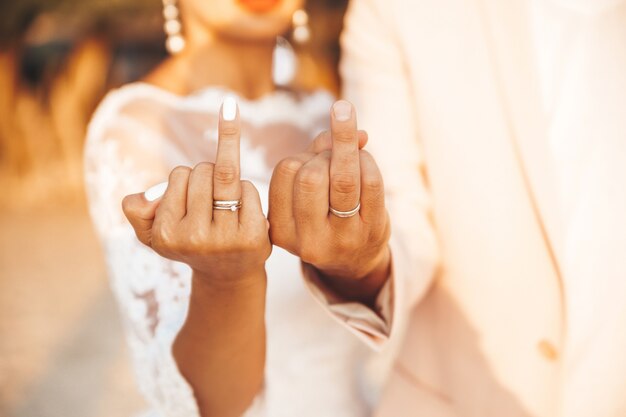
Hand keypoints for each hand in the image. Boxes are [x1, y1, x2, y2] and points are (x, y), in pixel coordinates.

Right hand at [121, 98, 270, 284]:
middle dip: (208, 173)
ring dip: (228, 179)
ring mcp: (225, 238)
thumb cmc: (189, 243)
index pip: (179, 174)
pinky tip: (242, 211)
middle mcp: (194, 238)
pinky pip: (249, 189)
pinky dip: (247, 191)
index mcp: (167, 234)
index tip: (189, 196)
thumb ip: (135, 210)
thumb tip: (146, 197)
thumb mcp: (152, 232)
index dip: (187, 177)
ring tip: (224, 198)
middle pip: (204, 171)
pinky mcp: (253, 236)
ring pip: (227, 176)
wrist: (227, 274)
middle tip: (209, 197)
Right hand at [268, 100, 390, 300]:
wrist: (353, 261)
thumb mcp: (305, 195)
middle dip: (324, 154)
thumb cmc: (322, 216)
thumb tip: (346, 123)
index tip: (312, 157)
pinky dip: (367, 160)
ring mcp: (343, 238)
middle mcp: (309, 240)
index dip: (302, 154)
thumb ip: (314, 154)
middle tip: (332, 155)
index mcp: (282, 229)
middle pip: (310, 176)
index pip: (286, 171)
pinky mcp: (373, 232)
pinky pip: (371, 182)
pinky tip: (364, 159)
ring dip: (347, 147)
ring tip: (353, 139)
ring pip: (344, 178)